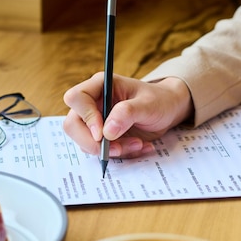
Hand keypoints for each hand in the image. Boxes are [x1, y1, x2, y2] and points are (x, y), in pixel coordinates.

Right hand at [63, 73, 192, 157]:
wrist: (168, 110)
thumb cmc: (159, 100)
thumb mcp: (148, 104)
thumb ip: (127, 113)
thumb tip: (106, 132)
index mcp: (100, 86)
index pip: (76, 98)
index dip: (85, 117)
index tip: (102, 134)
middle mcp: (93, 103)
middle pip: (72, 124)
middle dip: (92, 142)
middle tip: (115, 149)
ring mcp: (95, 121)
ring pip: (85, 142)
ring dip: (110, 150)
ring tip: (137, 144)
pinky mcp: (102, 137)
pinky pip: (100, 151)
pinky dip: (119, 154)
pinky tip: (137, 146)